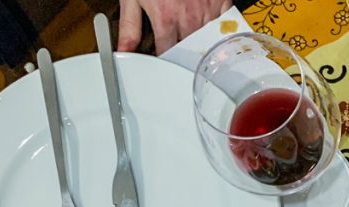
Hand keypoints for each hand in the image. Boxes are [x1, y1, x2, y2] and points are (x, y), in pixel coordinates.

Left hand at [118, 0, 232, 53]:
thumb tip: (125, 49)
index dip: (166, 59)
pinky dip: (218, 27)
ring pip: (207, 40)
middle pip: (190, 50)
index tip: (164, 60)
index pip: (168, 53)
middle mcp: (188, 17)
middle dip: (184, 53)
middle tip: (178, 50)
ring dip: (200, 41)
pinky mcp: (220, 1)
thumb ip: (130, 26)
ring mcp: (206, 10)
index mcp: (165, 18)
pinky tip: (208, 25)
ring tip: (192, 35)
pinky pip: (224, 24)